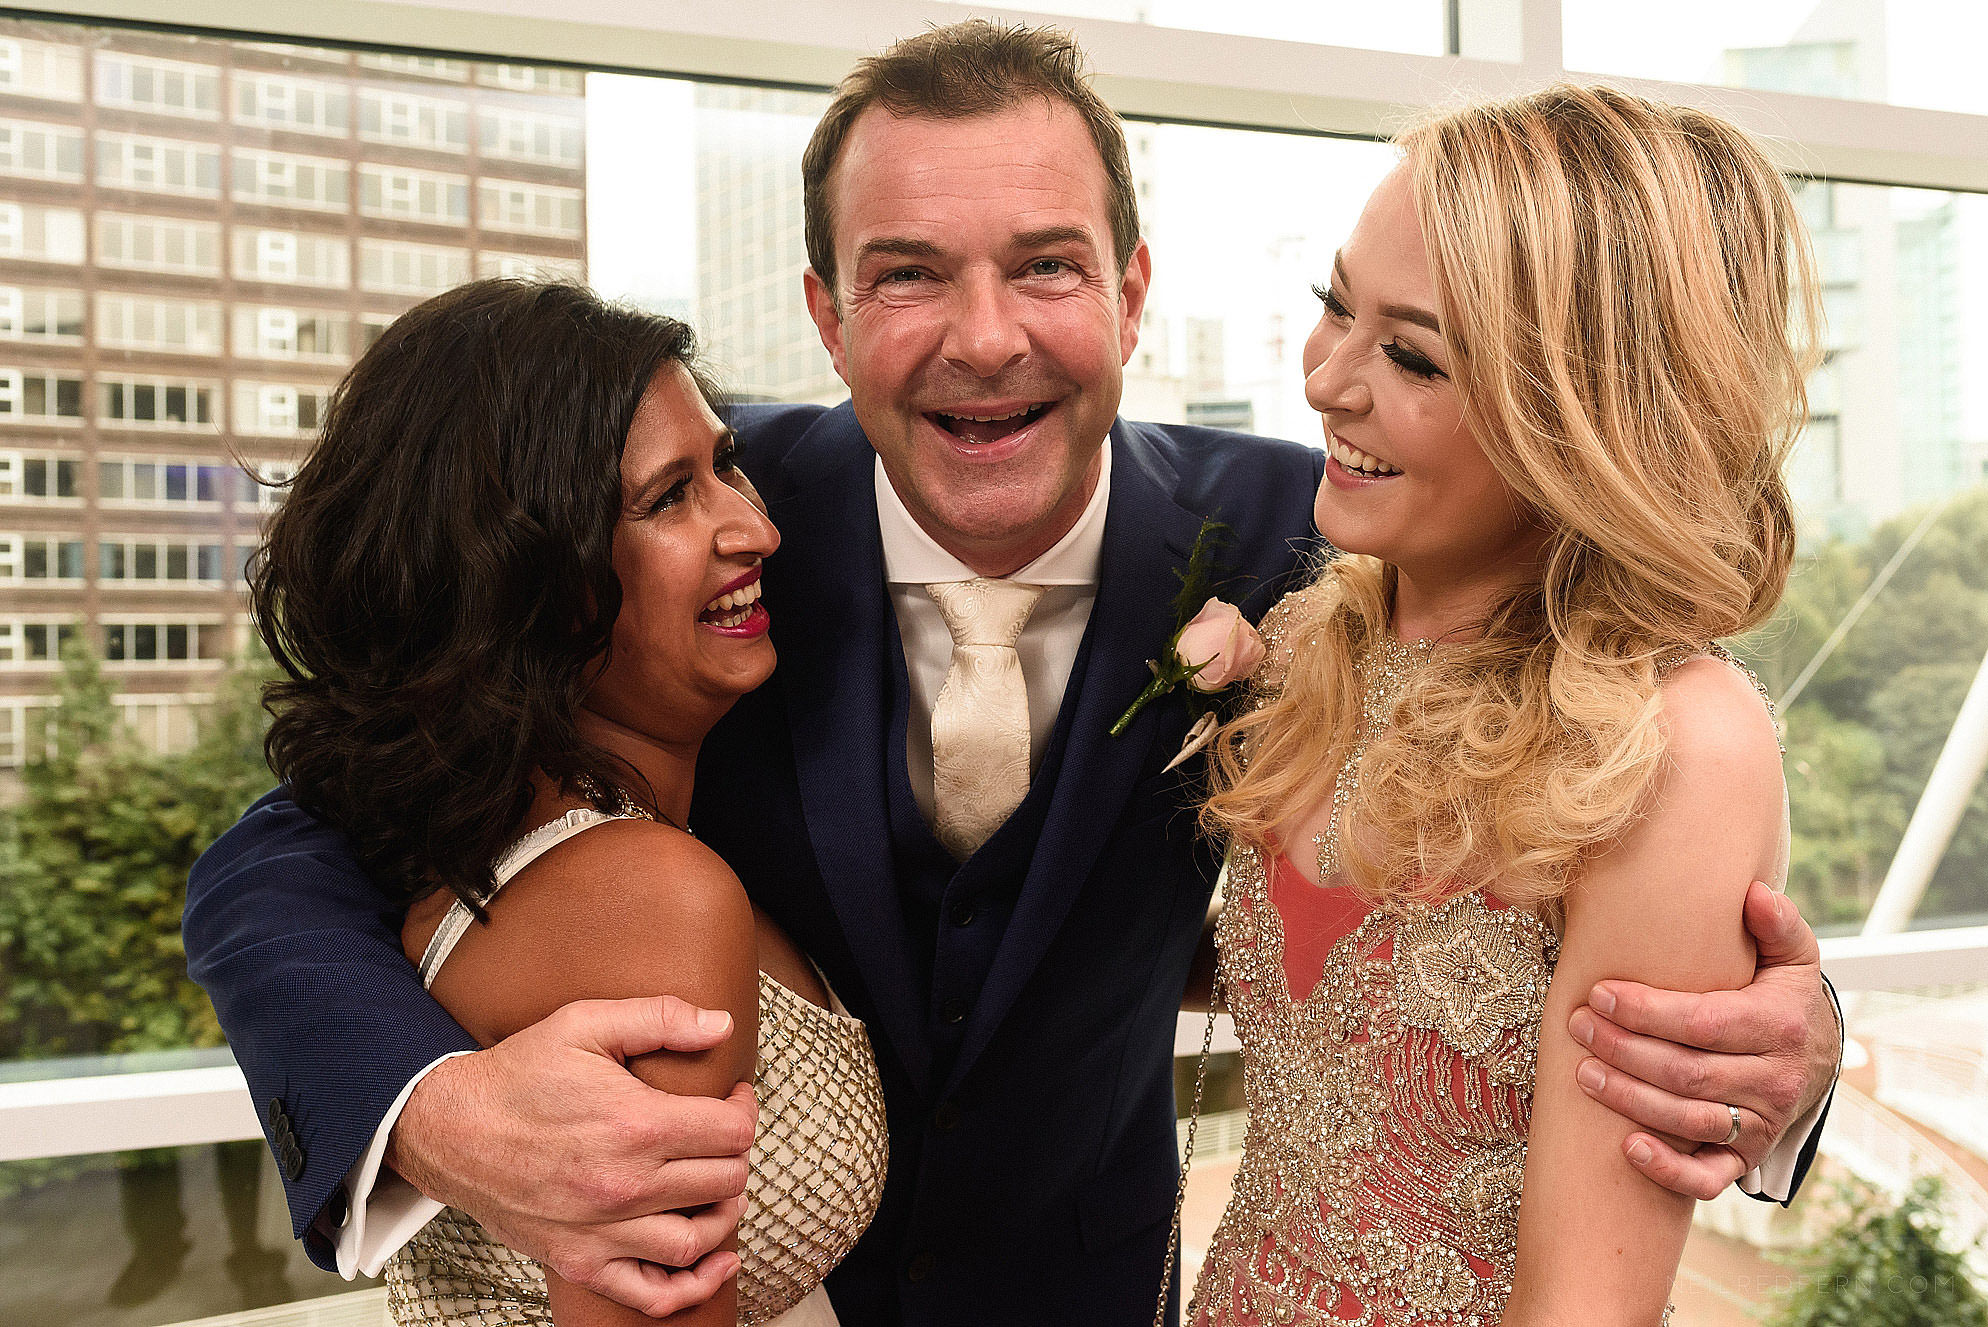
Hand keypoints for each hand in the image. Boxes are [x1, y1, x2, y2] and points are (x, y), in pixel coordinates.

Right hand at [387, 995, 757, 1315]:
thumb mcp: (585, 1024)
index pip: (731, 1132)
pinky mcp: (581, 1260)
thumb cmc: (516, 1077)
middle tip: (722, 1137)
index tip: (734, 1099)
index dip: (744, 1110)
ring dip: (726, 1214)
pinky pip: (652, 1292)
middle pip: (724, 1181)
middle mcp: (625, 1185)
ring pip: (700, 1239)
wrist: (450, 1129)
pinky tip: (715, 1262)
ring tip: (720, 1189)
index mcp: (635, 1125)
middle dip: (735, 1155)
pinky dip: (693, 1286)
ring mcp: (603, 1230)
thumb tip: (718, 1025)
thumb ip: (659, 1018)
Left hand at [1567, 881, 1839, 1199]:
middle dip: (1625, 1051)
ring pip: (1689, 1121)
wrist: (1816, 1059)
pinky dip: (1669, 1170)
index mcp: (1778, 1025)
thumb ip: (1776, 925)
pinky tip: (1628, 1147)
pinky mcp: (1747, 1157)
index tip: (1599, 994)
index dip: (1647, 1011)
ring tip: (1583, 1072)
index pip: (1704, 1021)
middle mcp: (1773, 1080)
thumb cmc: (1783, 997)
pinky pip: (1709, 1178)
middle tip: (1577, 1027)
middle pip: (1688, 1072)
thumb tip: (1754, 892)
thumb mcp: (1791, 957)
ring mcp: (1761, 1123)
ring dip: (1630, 1100)